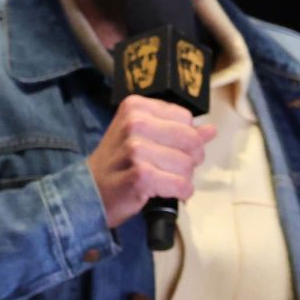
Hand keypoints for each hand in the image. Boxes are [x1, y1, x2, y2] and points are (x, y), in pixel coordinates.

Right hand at [85, 97, 215, 229]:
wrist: (88, 192)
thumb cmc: (117, 164)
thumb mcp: (141, 137)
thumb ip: (176, 131)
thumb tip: (210, 130)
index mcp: (135, 107)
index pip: (185, 118)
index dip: (186, 137)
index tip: (172, 149)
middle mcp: (135, 123)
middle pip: (190, 140)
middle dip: (190, 159)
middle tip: (174, 168)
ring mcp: (136, 150)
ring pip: (187, 164)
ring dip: (183, 178)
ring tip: (165, 181)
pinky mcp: (140, 176)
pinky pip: (181, 185)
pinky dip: (180, 192)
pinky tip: (167, 192)